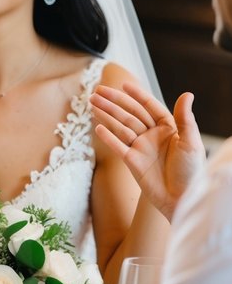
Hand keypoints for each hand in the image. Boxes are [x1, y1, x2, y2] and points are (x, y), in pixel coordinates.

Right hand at [91, 80, 204, 220]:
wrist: (181, 199)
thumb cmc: (191, 172)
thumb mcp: (191, 143)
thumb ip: (185, 119)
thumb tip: (187, 94)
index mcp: (168, 128)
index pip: (149, 106)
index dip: (137, 95)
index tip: (124, 84)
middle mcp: (153, 135)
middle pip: (130, 113)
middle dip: (114, 102)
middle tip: (97, 91)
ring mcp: (141, 148)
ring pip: (121, 126)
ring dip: (107, 114)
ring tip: (92, 103)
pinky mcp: (132, 161)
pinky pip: (118, 146)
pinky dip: (108, 137)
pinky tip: (97, 127)